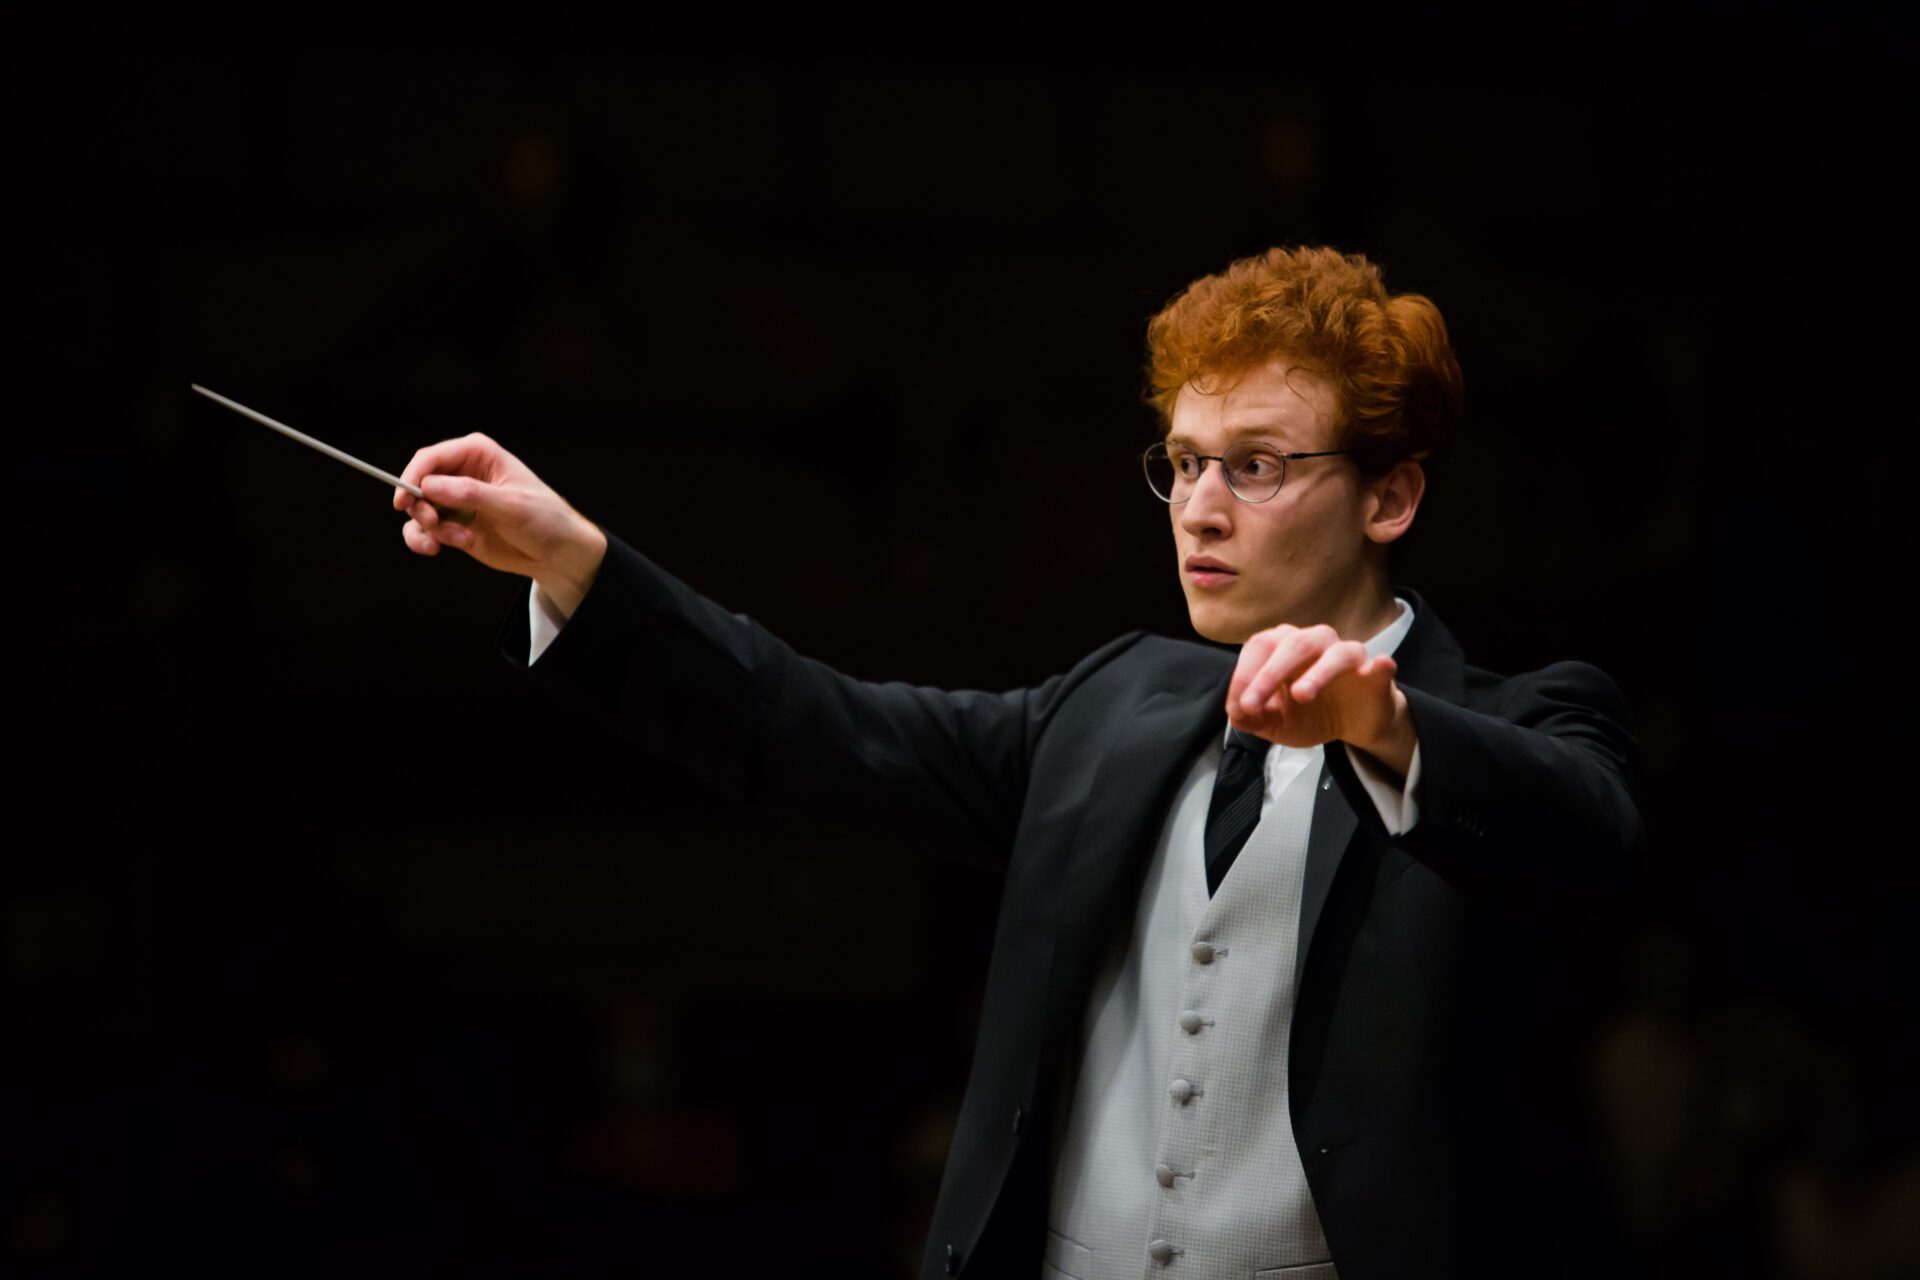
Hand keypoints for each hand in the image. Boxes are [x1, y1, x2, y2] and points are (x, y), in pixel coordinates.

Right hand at [393, 433, 607, 617]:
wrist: (556, 552)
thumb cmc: (544, 518)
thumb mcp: (511, 505)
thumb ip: (469, 494)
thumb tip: (428, 486)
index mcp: (477, 453)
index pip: (432, 457)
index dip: (413, 475)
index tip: (404, 500)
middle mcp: (461, 472)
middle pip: (418, 482)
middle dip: (420, 506)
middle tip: (435, 525)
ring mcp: (455, 499)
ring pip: (418, 509)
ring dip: (428, 528)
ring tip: (459, 540)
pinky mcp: (453, 524)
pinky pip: (423, 530)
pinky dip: (424, 540)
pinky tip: (438, 549)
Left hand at [1226, 623, 1413, 773]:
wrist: (1352, 725)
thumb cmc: (1309, 714)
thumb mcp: (1275, 723)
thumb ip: (1252, 718)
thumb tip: (1237, 713)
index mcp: (1285, 646)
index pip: (1260, 646)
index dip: (1244, 675)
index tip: (1239, 707)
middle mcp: (1315, 642)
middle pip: (1292, 643)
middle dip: (1268, 674)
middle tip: (1252, 705)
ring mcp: (1348, 654)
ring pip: (1334, 652)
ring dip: (1316, 672)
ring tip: (1301, 695)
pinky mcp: (1376, 673)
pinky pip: (1379, 665)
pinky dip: (1378, 665)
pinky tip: (1376, 667)